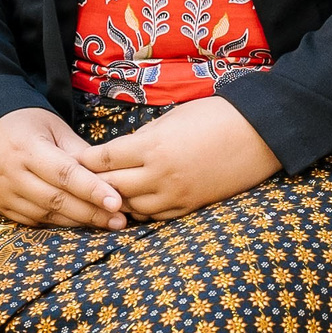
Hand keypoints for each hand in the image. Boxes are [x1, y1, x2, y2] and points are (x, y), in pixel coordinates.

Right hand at [0, 107, 128, 228]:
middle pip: (56, 199)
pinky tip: (80, 223)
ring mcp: (2, 193)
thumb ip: (79, 151)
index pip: (64, 173)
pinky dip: (59, 223)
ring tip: (108, 223)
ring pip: (46, 215)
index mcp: (26, 147)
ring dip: (79, 221)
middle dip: (91, 212)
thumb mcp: (54, 127)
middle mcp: (10, 173)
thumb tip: (109, 175)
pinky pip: (33, 221)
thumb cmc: (26, 125)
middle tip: (120, 219)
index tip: (117, 202)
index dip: (91, 189)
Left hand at [77, 95, 280, 222]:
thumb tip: (122, 151)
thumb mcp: (173, 117)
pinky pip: (155, 217)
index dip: (84, 161)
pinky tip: (134, 206)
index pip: (104, 159)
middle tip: (78, 184)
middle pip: (110, 187)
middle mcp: (159, 173)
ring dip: (115, 202)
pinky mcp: (190, 206)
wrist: (260, 133)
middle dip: (92, 185)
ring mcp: (175, 194)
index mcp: (152, 145)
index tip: (72, 161)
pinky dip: (140, 212)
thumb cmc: (217, 115)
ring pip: (130, 207)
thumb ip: (144, 137)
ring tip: (103, 198)